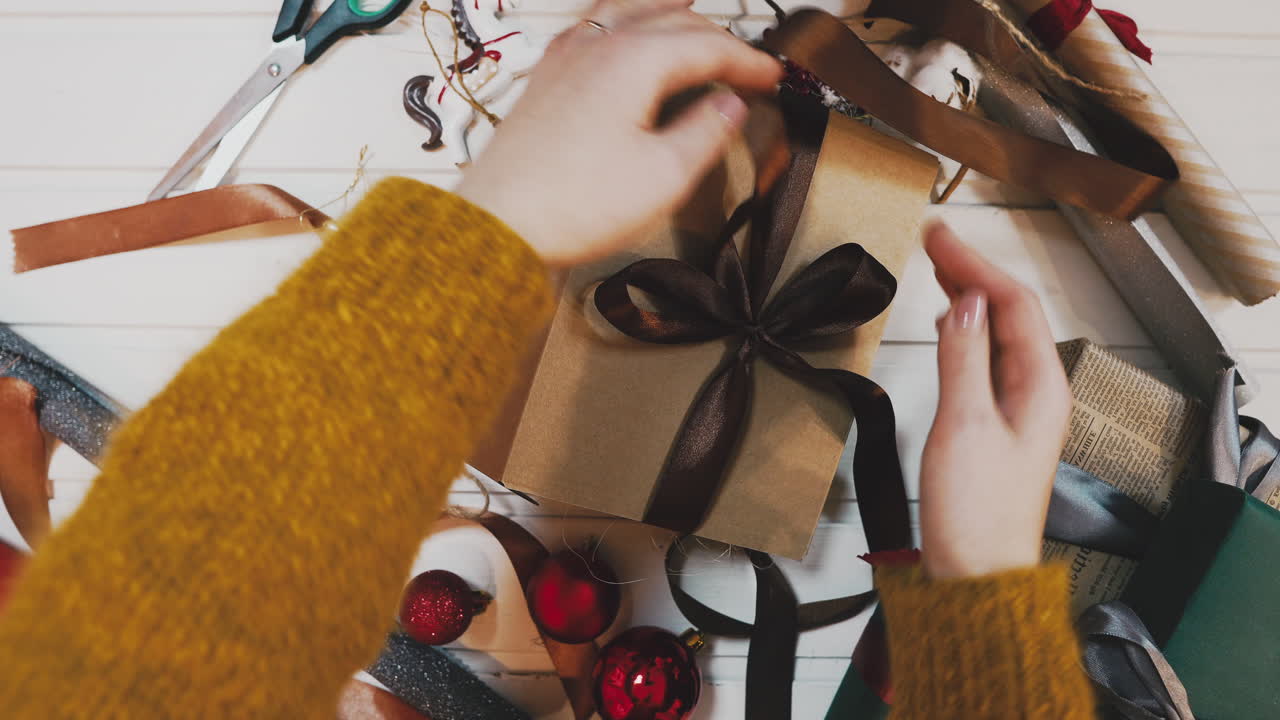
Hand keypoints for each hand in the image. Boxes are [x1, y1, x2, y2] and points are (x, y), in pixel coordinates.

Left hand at [455, 0, 781, 266]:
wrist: (499, 224)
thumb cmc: (570, 204)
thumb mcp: (664, 176)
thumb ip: (705, 133)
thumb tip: (730, 107)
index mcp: (634, 61)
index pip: (708, 45)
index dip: (747, 60)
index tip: (771, 76)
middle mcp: (598, 46)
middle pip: (671, 21)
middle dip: (715, 36)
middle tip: (742, 60)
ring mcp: (566, 59)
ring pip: (625, 10)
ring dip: (663, 7)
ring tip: (685, 3)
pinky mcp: (544, 81)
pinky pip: (588, 27)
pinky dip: (616, 18)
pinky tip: (612, 27)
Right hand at [918, 222, 1071, 578]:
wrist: (977, 572)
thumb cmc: (977, 516)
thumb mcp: (963, 426)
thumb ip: (963, 360)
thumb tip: (963, 306)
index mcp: (1039, 387)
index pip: (1011, 303)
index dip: (974, 264)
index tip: (939, 237)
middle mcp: (1035, 393)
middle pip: (1007, 314)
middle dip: (971, 272)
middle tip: (934, 240)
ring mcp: (1016, 410)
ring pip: (996, 335)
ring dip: (967, 297)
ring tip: (939, 267)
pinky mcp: (994, 426)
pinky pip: (984, 362)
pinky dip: (963, 333)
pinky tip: (949, 326)